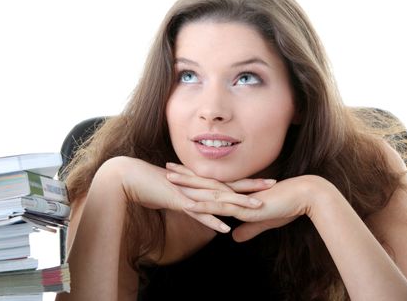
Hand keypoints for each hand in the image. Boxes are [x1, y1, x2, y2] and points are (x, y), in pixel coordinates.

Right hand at [110, 157, 269, 233]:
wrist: (132, 177)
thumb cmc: (155, 183)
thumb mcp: (179, 190)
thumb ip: (193, 195)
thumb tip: (203, 202)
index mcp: (201, 182)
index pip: (230, 181)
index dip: (249, 181)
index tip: (268, 180)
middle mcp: (199, 186)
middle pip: (231, 186)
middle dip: (252, 186)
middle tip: (274, 185)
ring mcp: (191, 194)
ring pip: (218, 199)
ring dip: (238, 204)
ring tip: (258, 208)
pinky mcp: (179, 202)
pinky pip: (198, 214)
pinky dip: (212, 221)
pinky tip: (225, 228)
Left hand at [181, 175, 331, 241]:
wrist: (305, 196)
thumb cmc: (288, 206)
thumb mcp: (263, 222)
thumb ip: (248, 229)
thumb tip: (234, 237)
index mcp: (239, 193)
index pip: (214, 184)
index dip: (197, 178)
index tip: (182, 172)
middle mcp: (235, 192)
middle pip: (206, 182)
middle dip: (186, 176)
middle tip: (167, 167)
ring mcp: (239, 199)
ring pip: (208, 191)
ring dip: (187, 186)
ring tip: (169, 179)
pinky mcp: (244, 207)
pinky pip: (219, 207)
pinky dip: (202, 206)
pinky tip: (186, 204)